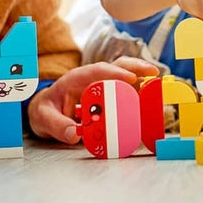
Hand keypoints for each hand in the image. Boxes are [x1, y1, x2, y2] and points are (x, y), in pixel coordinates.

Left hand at [27, 56, 158, 143]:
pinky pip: (126, 92)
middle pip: (116, 67)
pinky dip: (140, 94)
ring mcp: (101, 86)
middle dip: (135, 68)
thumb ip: (57, 126)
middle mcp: (92, 79)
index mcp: (75, 79)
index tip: (130, 79)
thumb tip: (74, 135)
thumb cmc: (45, 110)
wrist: (45, 110)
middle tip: (154, 74)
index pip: (96, 71)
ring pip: (125, 76)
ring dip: (143, 79)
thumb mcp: (43, 119)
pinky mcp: (108, 96)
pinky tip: (153, 101)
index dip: (114, 73)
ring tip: (159, 86)